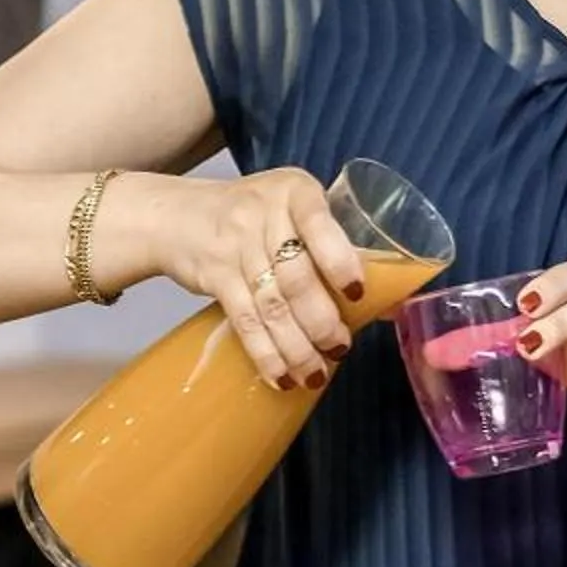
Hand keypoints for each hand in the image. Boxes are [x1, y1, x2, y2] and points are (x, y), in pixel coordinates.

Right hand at [141, 168, 365, 390]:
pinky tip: (281, 376)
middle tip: (339, 348)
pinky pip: (245, 320)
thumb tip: (389, 303)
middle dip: (320, 320)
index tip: (355, 293)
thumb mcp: (292, 209)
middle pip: (296, 275)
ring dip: (296, 347)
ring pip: (272, 305)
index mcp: (295, 191)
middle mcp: (264, 214)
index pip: (318, 224)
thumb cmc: (257, 215)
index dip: (338, 260)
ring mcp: (236, 246)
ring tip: (315, 373)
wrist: (177, 215)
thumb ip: (331, 245)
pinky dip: (265, 353)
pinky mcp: (216, 277)